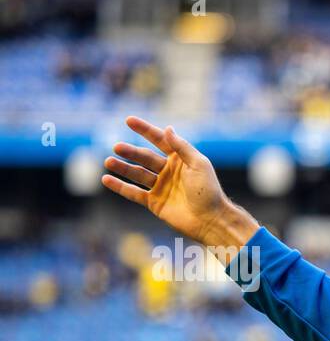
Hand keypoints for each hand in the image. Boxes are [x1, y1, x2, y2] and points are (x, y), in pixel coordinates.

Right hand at [101, 116, 258, 251]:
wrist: (211, 220)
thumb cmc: (208, 191)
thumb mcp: (198, 164)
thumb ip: (181, 147)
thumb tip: (167, 128)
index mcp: (180, 160)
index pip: (159, 140)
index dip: (145, 130)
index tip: (129, 120)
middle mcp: (169, 172)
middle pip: (145, 157)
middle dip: (131, 152)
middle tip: (117, 147)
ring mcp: (161, 187)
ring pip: (137, 174)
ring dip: (122, 167)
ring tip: (109, 161)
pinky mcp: (154, 203)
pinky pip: (133, 193)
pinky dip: (120, 187)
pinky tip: (106, 179)